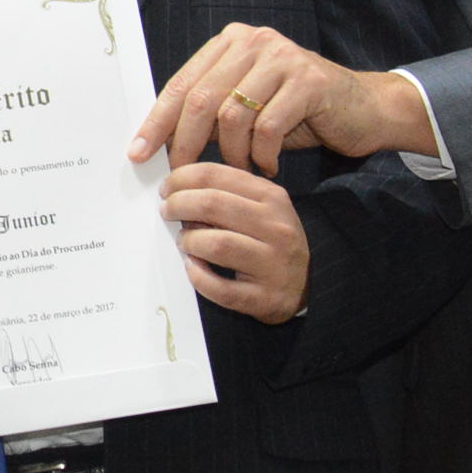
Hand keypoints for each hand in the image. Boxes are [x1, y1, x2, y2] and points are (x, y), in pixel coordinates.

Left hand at [128, 24, 431, 177]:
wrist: (363, 108)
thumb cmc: (297, 111)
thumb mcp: (247, 106)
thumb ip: (210, 111)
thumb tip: (159, 143)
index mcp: (229, 43)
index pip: (181, 83)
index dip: (158, 121)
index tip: (139, 154)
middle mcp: (253, 41)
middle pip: (201, 98)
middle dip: (186, 143)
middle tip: (182, 177)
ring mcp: (283, 57)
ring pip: (233, 115)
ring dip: (232, 154)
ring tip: (241, 171)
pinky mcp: (309, 80)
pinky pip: (268, 126)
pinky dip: (262, 154)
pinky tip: (269, 166)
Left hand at [160, 163, 309, 322]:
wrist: (305, 286)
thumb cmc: (270, 242)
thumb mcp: (260, 208)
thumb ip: (226, 193)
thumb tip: (176, 185)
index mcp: (272, 198)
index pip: (216, 175)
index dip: (182, 178)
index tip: (166, 187)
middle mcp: (276, 228)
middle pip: (213, 204)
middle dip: (179, 204)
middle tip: (166, 211)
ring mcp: (272, 264)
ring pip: (216, 244)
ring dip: (189, 241)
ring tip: (183, 242)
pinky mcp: (263, 297)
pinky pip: (220, 288)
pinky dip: (198, 277)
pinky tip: (192, 268)